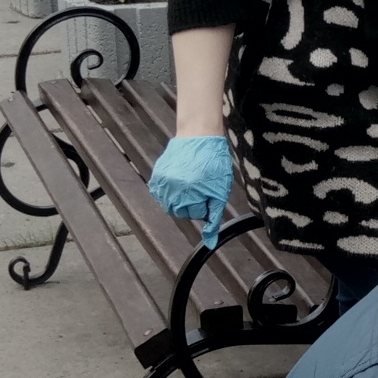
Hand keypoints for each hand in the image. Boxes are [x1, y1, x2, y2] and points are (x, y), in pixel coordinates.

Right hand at [148, 134, 232, 250]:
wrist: (199, 135)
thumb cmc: (214, 162)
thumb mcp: (220, 190)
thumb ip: (214, 216)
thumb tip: (210, 241)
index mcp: (189, 193)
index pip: (194, 214)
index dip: (204, 204)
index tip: (209, 191)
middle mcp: (172, 189)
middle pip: (180, 211)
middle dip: (191, 204)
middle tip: (200, 187)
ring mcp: (162, 181)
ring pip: (169, 204)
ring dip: (179, 198)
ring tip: (190, 183)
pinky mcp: (157, 174)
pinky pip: (161, 192)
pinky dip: (170, 190)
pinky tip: (180, 180)